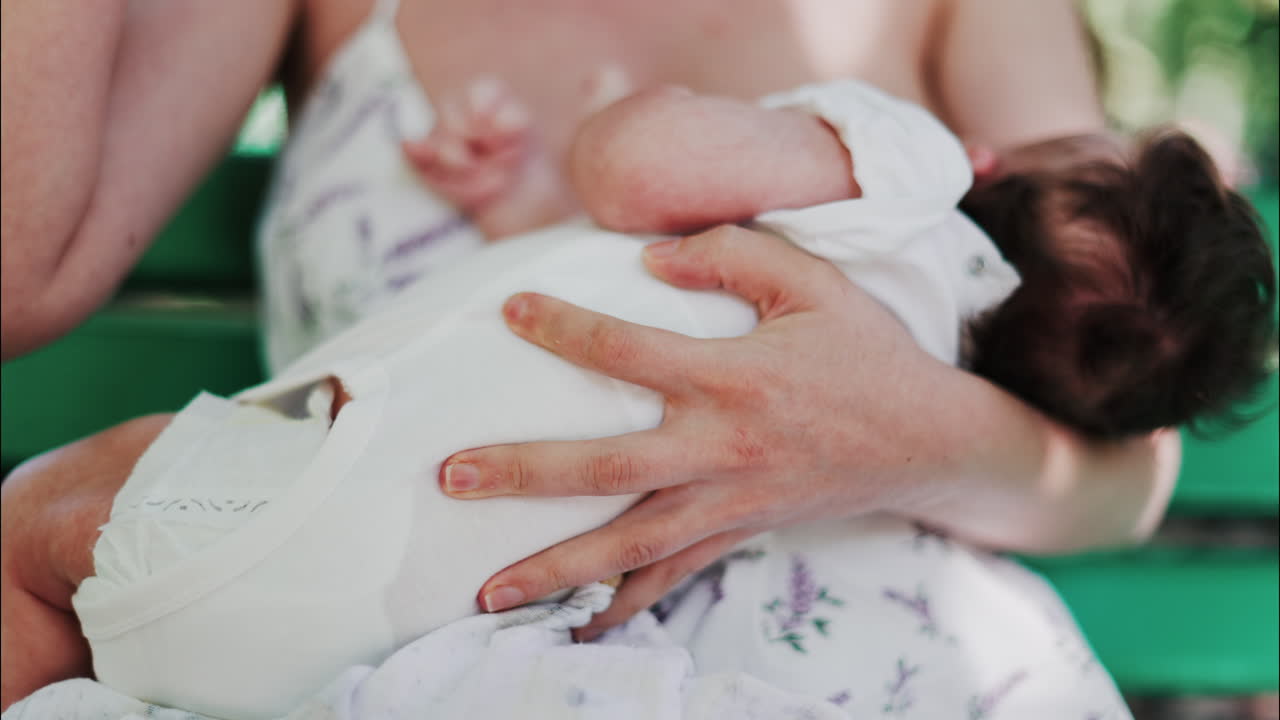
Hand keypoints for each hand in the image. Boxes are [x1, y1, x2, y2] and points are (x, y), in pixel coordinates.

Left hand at [440, 226, 953, 638]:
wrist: (929, 442)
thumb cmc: (867, 354)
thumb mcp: (814, 282)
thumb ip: (732, 255)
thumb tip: (649, 260)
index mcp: (735, 377)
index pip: (629, 350)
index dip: (564, 329)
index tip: (509, 312)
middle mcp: (721, 448)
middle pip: (607, 467)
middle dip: (525, 474)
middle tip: (451, 478)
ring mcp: (727, 502)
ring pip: (629, 544)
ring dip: (556, 567)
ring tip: (486, 593)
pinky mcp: (736, 533)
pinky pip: (672, 578)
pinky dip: (622, 606)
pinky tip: (575, 626)